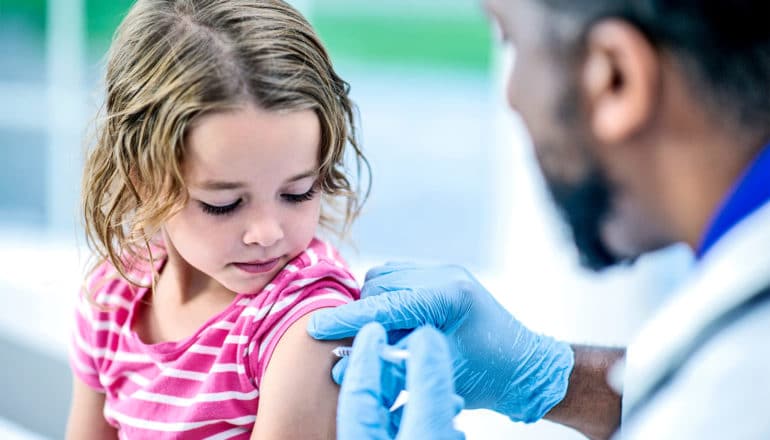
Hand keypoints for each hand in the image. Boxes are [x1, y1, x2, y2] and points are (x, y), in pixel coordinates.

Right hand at [310, 263, 573, 422]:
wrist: (525, 367)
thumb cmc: (488, 377)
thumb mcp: (436, 373)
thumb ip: (390, 363)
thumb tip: (342, 363)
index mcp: (449, 297)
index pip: (384, 305)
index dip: (347, 320)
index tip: (315, 328)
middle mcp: (446, 275)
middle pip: (379, 286)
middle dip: (360, 313)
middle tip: (348, 343)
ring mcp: (445, 271)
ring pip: (384, 277)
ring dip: (371, 303)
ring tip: (373, 335)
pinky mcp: (443, 275)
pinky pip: (398, 277)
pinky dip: (385, 297)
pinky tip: (388, 323)